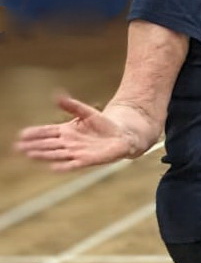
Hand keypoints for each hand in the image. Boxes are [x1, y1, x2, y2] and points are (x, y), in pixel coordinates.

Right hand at [14, 96, 137, 170]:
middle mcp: (69, 143)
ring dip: (43, 155)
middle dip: (33, 145)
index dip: (35, 133)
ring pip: (56, 154)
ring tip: (29, 154)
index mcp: (66, 132)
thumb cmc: (103, 124)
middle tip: (18, 147)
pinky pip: (73, 164)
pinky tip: (53, 167)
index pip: (47, 132)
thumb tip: (56, 95)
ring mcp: (77, 152)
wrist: (122, 135)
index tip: (21, 135)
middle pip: (47, 144)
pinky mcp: (88, 160)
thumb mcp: (85, 112)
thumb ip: (71, 105)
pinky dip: (63, 166)